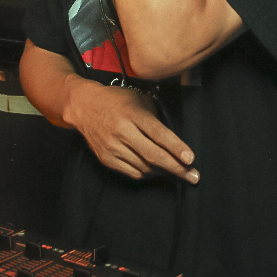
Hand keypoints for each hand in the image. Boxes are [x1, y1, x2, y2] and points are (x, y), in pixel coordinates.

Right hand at [62, 76, 198, 183]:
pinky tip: (156, 169)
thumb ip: (155, 119)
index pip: (158, 133)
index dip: (176, 147)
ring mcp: (112, 146)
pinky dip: (147, 173)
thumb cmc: (115, 101)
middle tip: (193, 176)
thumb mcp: (138, 100)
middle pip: (153, 155)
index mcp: (132, 113)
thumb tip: (174, 142)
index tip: (190, 158)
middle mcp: (122, 131)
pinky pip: (132, 172)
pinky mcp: (106, 158)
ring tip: (176, 171)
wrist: (84, 106)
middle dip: (176, 168)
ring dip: (163, 171)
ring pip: (144, 167)